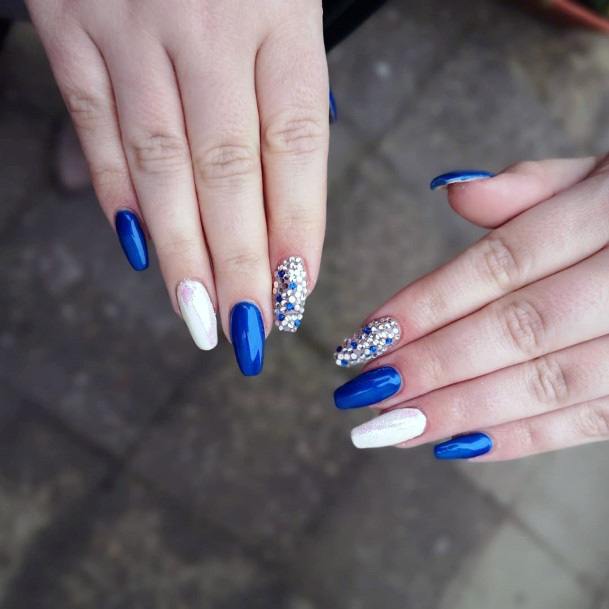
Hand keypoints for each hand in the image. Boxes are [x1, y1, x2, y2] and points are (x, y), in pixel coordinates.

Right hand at [26, 0, 328, 374]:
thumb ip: (286, 90)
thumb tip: (279, 201)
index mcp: (282, 17)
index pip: (296, 150)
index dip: (295, 230)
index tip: (294, 296)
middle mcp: (209, 28)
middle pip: (228, 173)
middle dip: (239, 264)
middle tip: (246, 332)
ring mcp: (131, 24)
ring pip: (160, 164)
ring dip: (180, 251)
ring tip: (197, 315)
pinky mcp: (70, 21)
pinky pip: (93, 122)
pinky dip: (114, 191)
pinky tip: (138, 247)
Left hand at [333, 157, 608, 460]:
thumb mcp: (601, 174)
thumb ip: (530, 185)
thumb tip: (450, 189)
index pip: (501, 264)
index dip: (428, 304)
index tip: (365, 339)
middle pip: (517, 328)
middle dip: (433, 367)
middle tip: (365, 395)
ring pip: (549, 381)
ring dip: (463, 411)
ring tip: (393, 429)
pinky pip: (592, 420)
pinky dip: (522, 438)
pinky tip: (458, 446)